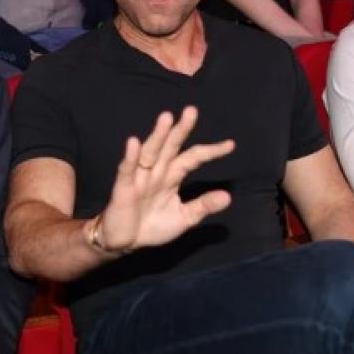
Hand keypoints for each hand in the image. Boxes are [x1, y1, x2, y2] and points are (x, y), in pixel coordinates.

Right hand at [91, 106, 234, 252]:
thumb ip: (203, 206)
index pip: (193, 158)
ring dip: (157, 136)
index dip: (210, 151)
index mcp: (172, 177)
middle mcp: (157, 172)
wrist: (125, 243)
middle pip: (171, 147)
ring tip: (166, 118)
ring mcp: (140, 178)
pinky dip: (130, 157)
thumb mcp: (184, 218)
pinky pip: (127, 170)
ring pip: (150, 152)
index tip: (231, 145)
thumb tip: (228, 196)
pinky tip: (133, 142)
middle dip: (181, 130)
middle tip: (192, 110)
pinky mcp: (123, 188)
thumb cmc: (152, 226)